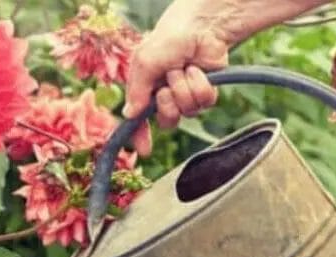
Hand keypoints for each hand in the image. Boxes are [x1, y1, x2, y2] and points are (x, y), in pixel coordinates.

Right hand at [124, 0, 328, 154]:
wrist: (200, 26)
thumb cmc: (169, 38)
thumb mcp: (145, 62)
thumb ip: (137, 90)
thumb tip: (129, 115)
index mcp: (145, 88)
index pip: (140, 119)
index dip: (141, 135)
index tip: (143, 150)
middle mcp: (164, 94)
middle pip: (167, 120)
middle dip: (168, 105)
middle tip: (167, 87)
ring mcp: (186, 94)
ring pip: (187, 111)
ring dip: (185, 88)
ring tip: (184, 69)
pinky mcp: (206, 91)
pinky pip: (204, 102)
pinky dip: (201, 85)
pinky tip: (198, 70)